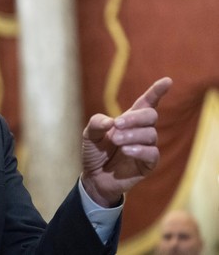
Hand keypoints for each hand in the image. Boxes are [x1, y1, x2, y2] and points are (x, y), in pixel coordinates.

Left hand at [80, 77, 172, 206]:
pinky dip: (139, 150)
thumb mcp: (89, 135)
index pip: (147, 102)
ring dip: (132, 135)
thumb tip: (110, 121)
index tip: (167, 81)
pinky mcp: (148, 164)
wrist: (94, 177)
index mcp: (129, 119)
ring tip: (116, 141)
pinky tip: (126, 151)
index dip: (157, 92)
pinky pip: (152, 153)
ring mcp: (146, 147)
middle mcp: (141, 131)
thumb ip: (96, 123)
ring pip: (150, 134)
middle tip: (116, 125)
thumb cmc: (95, 152)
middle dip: (135, 118)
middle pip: (151, 115)